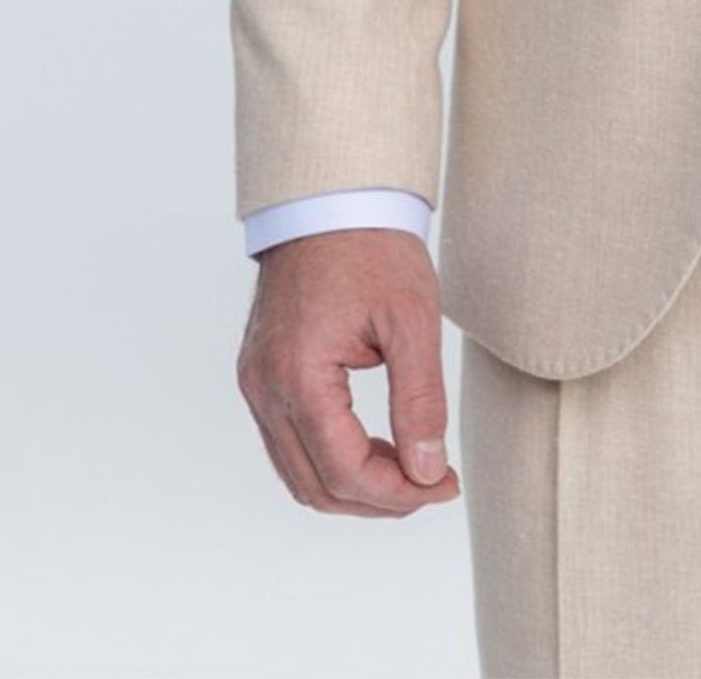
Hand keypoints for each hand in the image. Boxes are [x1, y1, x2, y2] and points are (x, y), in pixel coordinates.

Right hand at [237, 226, 459, 515]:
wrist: (330, 201)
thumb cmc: (372, 249)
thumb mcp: (412, 320)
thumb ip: (419, 400)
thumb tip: (428, 470)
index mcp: (298, 374)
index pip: (343, 470)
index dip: (397, 493)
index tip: (443, 485)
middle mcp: (265, 388)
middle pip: (315, 486)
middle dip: (378, 499)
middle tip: (434, 484)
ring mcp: (257, 383)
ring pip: (298, 474)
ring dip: (353, 486)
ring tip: (410, 471)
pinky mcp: (261, 376)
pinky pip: (289, 444)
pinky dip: (330, 460)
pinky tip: (375, 448)